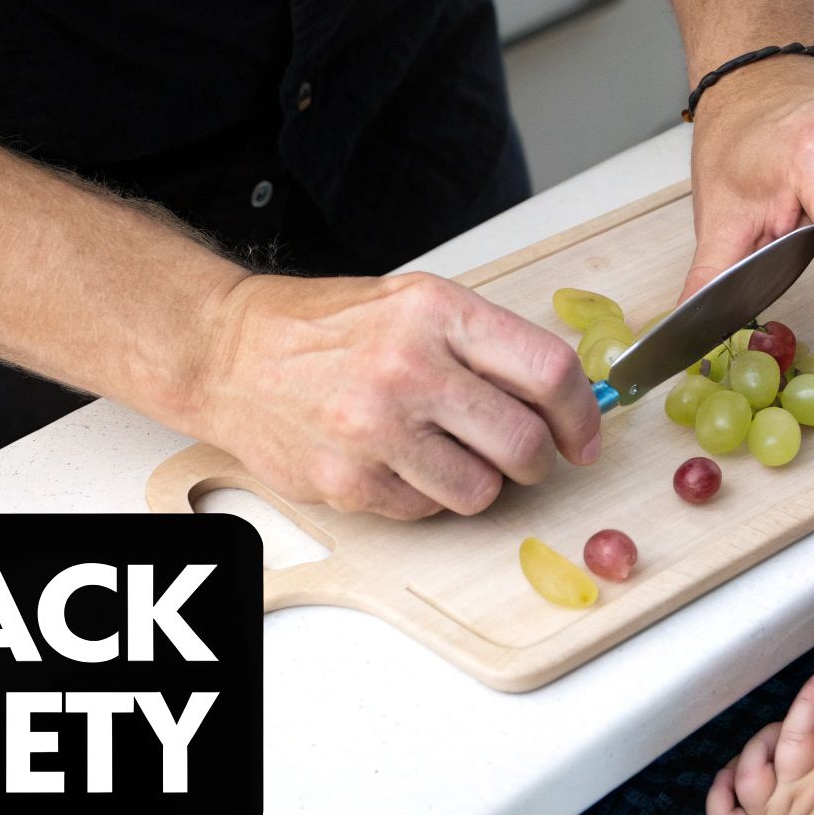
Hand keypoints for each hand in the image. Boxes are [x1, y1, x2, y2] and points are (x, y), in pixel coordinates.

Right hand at [186, 272, 602, 518]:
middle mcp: (409, 368)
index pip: (548, 372)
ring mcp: (377, 430)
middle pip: (523, 444)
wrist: (231, 352)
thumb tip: (564, 397)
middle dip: (535, 460)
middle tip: (521, 455)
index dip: (581, 415)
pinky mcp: (350, 482)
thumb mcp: (415, 303)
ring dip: (479, 483)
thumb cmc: (328, 328)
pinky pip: (426, 511)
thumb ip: (487, 344)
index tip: (582, 436)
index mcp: (437, 312)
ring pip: (481, 491)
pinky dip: (424, 495)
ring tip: (445, 453)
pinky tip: (396, 461)